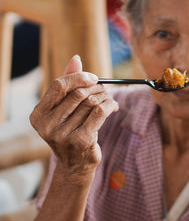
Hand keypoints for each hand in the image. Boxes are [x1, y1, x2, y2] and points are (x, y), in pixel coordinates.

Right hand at [30, 55, 118, 174]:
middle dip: (96, 87)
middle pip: (78, 93)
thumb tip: (76, 59)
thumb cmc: (70, 131)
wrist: (76, 165)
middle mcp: (47, 126)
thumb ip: (68, 84)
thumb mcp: (64, 109)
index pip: (59, 85)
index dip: (79, 77)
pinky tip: (114, 106)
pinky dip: (110, 105)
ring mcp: (63, 135)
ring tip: (109, 98)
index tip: (94, 77)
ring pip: (91, 102)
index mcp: (38, 115)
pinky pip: (100, 112)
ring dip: (105, 96)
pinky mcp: (82, 140)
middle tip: (105, 88)